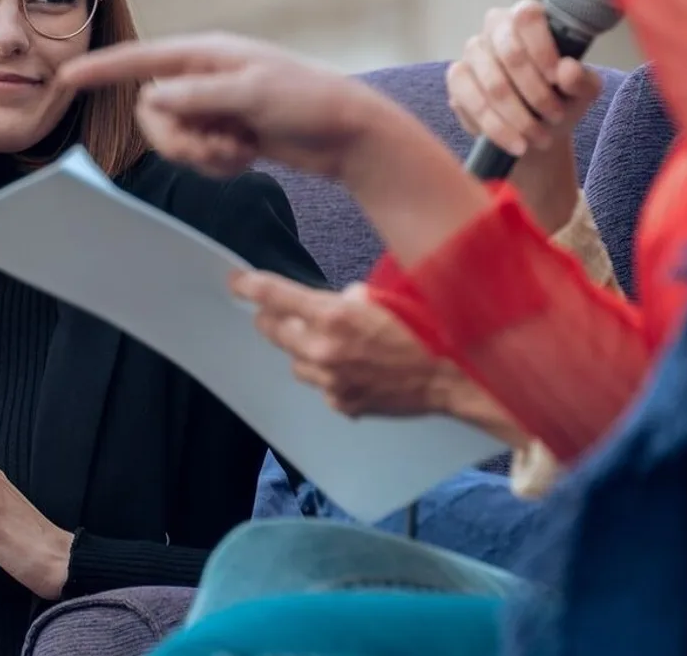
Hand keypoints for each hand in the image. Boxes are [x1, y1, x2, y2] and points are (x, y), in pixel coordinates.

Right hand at [59, 34, 402, 181]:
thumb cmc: (308, 101)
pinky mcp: (226, 133)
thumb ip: (199, 96)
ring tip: (239, 151)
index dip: (104, 70)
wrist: (349, 133)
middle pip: (153, 114)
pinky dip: (218, 165)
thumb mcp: (253, 94)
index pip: (142, 60)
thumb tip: (152, 97)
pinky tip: (248, 156)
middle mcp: (204, 78)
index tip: (67, 77)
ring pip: (173, 140)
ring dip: (202, 156)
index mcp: (207, 55)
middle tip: (217, 147)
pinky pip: (197, 157)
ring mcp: (214, 107)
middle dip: (177, 140)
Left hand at [233, 272, 447, 416]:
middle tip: (279, 313)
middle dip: (274, 320)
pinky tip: (354, 370)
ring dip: (304, 351)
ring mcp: (331, 382)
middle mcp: (323, 350)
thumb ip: (350, 299)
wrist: (450, 376)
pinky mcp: (342, 404)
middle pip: (274, 332)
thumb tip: (339, 302)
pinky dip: (330, 376)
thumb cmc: (424, 330)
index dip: (250, 287)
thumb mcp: (384, 298)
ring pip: (295, 363)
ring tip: (330, 345)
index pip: (275, 297)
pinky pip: (321, 386)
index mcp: (332, 315)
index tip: (236, 282)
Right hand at [447, 0, 603, 154]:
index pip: (527, 16)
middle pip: (510, 52)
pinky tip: (516, 143)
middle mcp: (496, 27)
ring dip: (520, 118)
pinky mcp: (457, 79)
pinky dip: (498, 128)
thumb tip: (567, 69)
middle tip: (556, 116)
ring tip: (540, 137)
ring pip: (494, 84)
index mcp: (528, 18)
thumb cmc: (561, 100)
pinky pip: (472, 102)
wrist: (535, 132)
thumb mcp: (583, 93)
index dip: (542, 48)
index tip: (556, 78)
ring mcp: (473, 51)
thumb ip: (582, 80)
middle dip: (536, 93)